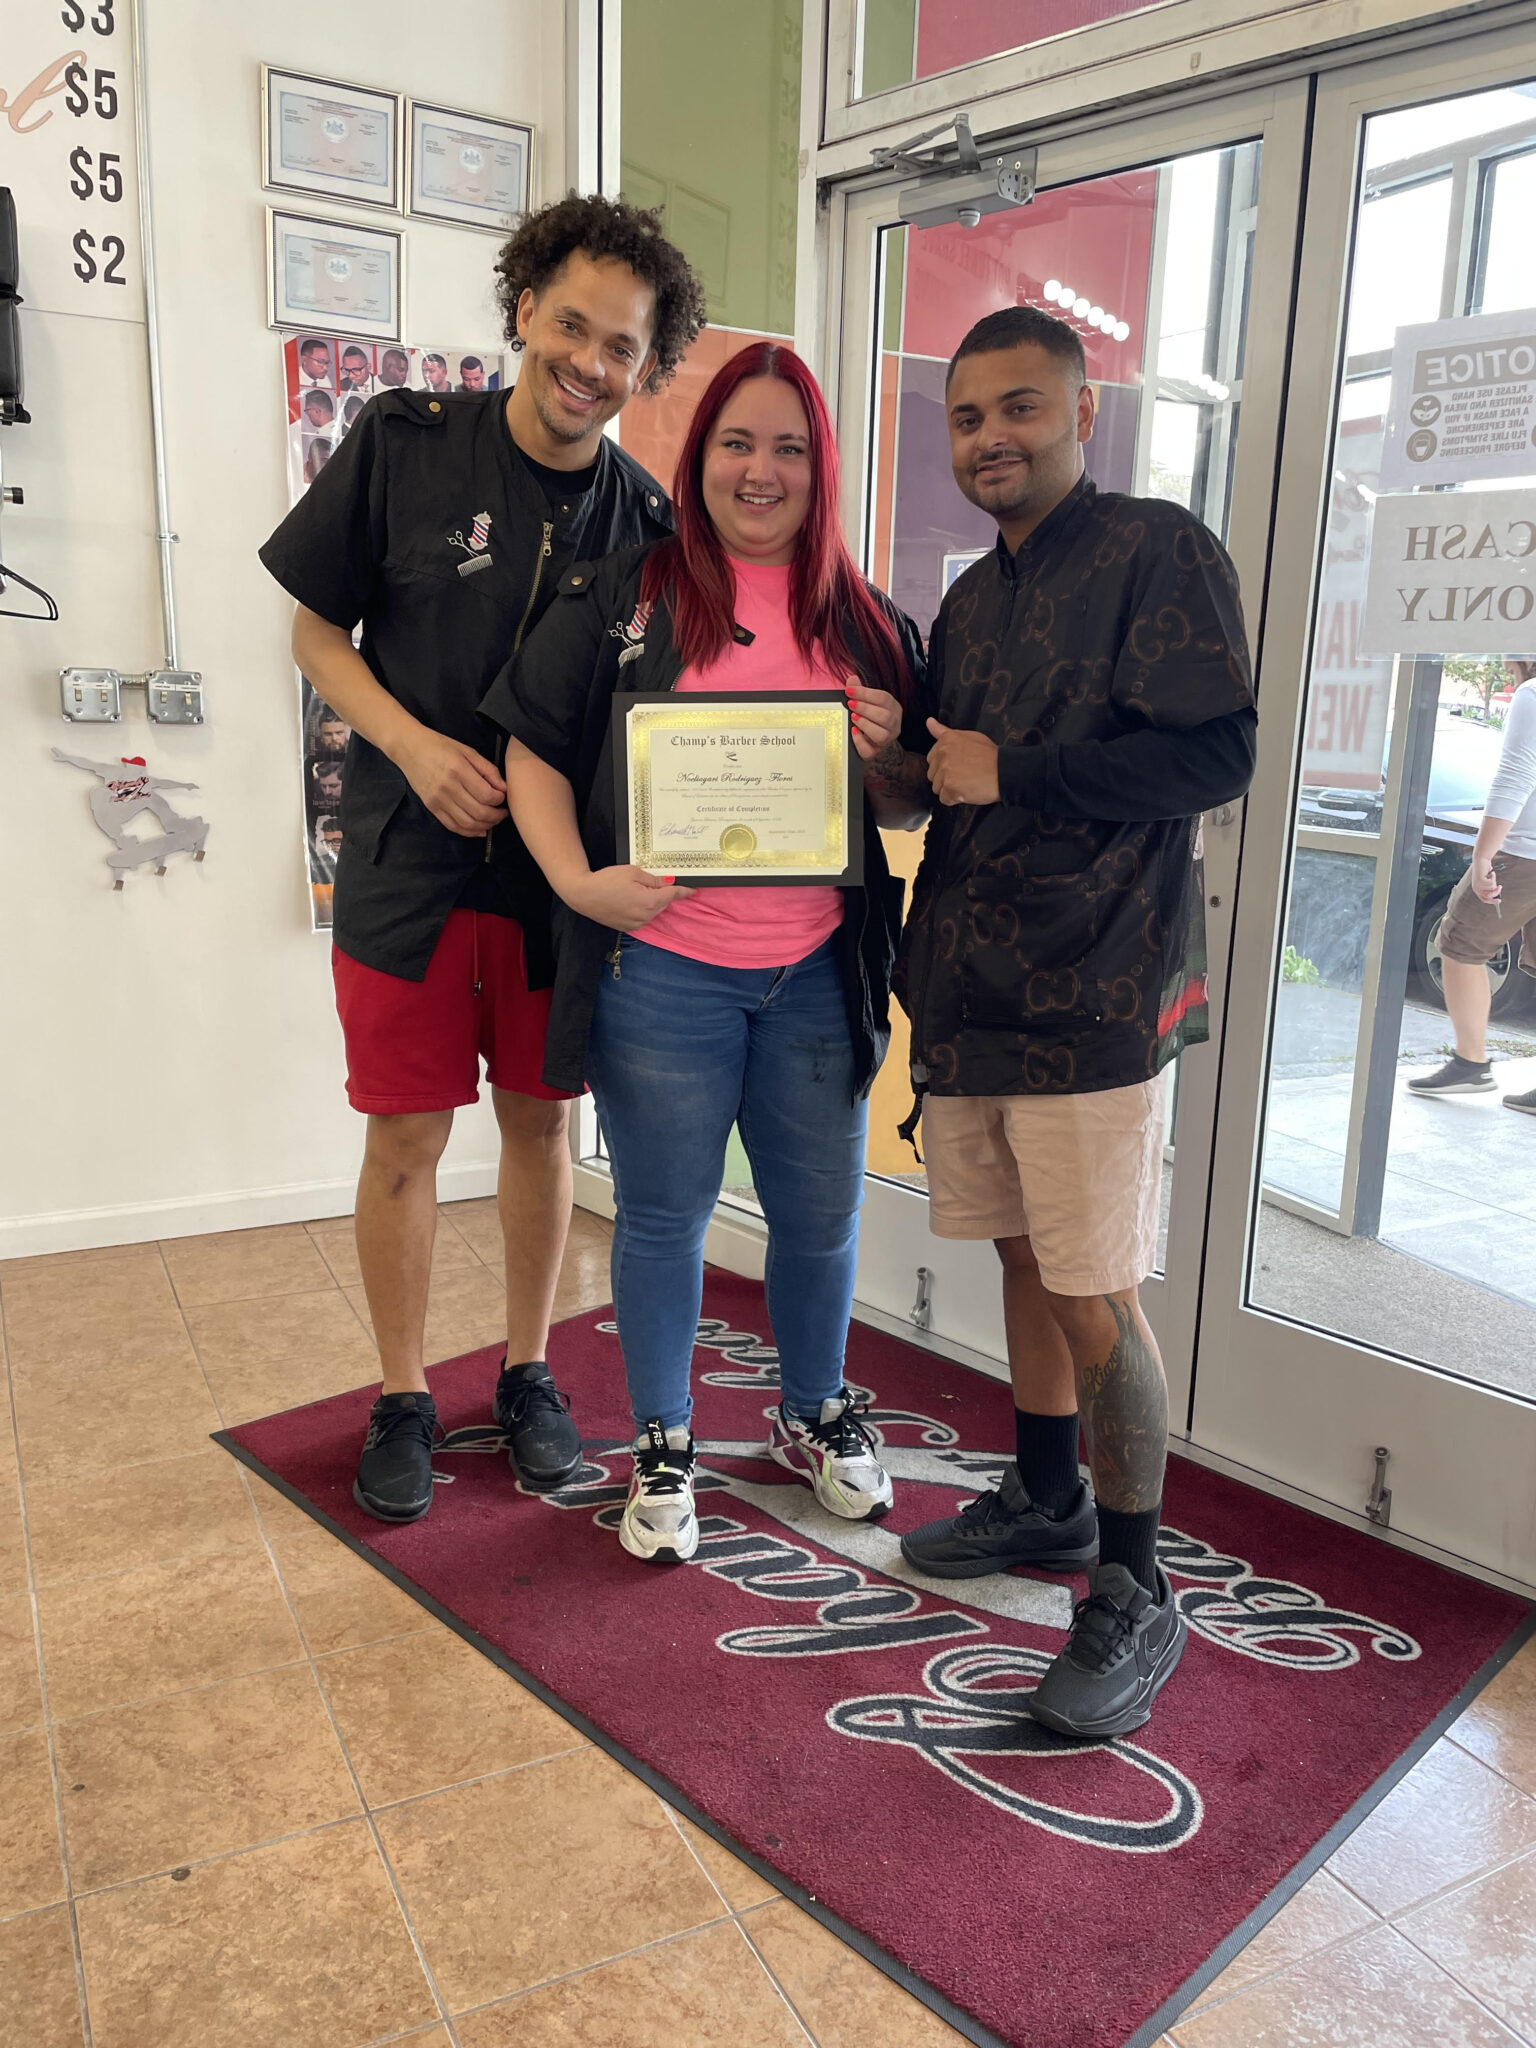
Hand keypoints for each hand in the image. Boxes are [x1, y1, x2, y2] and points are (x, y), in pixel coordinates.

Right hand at [398, 726, 507, 835]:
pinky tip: (479, 830)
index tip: (503, 796)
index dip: (500, 799)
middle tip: (503, 812)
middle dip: (496, 816)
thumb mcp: (468, 751)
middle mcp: (448, 788)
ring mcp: (438, 800)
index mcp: (459, 771)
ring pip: (467, 823)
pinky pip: (452, 826)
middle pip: (479, 812)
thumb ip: (488, 770)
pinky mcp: (431, 807)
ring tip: (493, 821)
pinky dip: (468, 832)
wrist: (409, 748)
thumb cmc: (440, 746)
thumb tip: (504, 788)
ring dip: (485, 826)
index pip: (487, 795)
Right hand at [566, 864, 696, 930]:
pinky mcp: (628, 927)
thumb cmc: (606, 880)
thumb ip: (653, 880)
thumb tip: (668, 883)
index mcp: (649, 901)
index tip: (695, 890)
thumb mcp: (633, 872)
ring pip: (653, 911)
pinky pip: (643, 917)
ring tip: (637, 890)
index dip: (685, 892)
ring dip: (653, 901)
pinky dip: (643, 909)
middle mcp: (646, 916)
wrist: (583, 895)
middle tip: (656, 882)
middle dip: (664, 893)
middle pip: (663, 903)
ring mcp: (636, 924)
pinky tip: (631, 900)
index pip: (672, 895)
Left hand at [845, 681, 903, 764]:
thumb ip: (860, 690)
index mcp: (893, 708)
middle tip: (850, 704)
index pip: (883, 698)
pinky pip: (870, 751)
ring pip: (881, 735)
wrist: (872, 740)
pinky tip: (852, 732)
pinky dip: (860, 741)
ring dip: (865, 725)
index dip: (865, 693)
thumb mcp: (867, 701)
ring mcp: (887, 740)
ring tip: (852, 717)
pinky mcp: (876, 752)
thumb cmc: (870, 717)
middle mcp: (894, 725)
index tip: (849, 691)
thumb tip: (852, 679)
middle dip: (865, 709)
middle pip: (885, 717)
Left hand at [926, 718, 1000, 805]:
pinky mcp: (949, 787)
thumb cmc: (990, 755)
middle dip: (946, 778)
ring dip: (950, 789)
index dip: (946, 765)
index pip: (932, 759)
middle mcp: (942, 754)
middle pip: (933, 775)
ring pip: (937, 788)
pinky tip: (967, 790)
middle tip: (966, 774)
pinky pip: (945, 799)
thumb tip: (929, 722)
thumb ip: (944, 732)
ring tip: (968, 782)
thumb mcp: (968, 736)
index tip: (961, 764)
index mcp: (945, 741)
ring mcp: (945, 771)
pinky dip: (955, 799)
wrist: (1005, 771)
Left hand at [1472, 855, 1501, 904]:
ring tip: (1491, 875)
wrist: (1481, 860)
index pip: (1484, 899)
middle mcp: (1476, 889)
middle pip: (1489, 896)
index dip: (1492, 901)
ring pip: (1492, 888)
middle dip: (1496, 891)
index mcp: (1477, 890)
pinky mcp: (1480, 881)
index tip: (1499, 900)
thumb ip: (1491, 888)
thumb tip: (1497, 895)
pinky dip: (1493, 877)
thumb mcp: (1488, 881)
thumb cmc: (1485, 870)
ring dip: (1494, 880)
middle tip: (1500, 886)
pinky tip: (1490, 872)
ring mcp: (1477, 885)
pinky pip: (1492, 883)